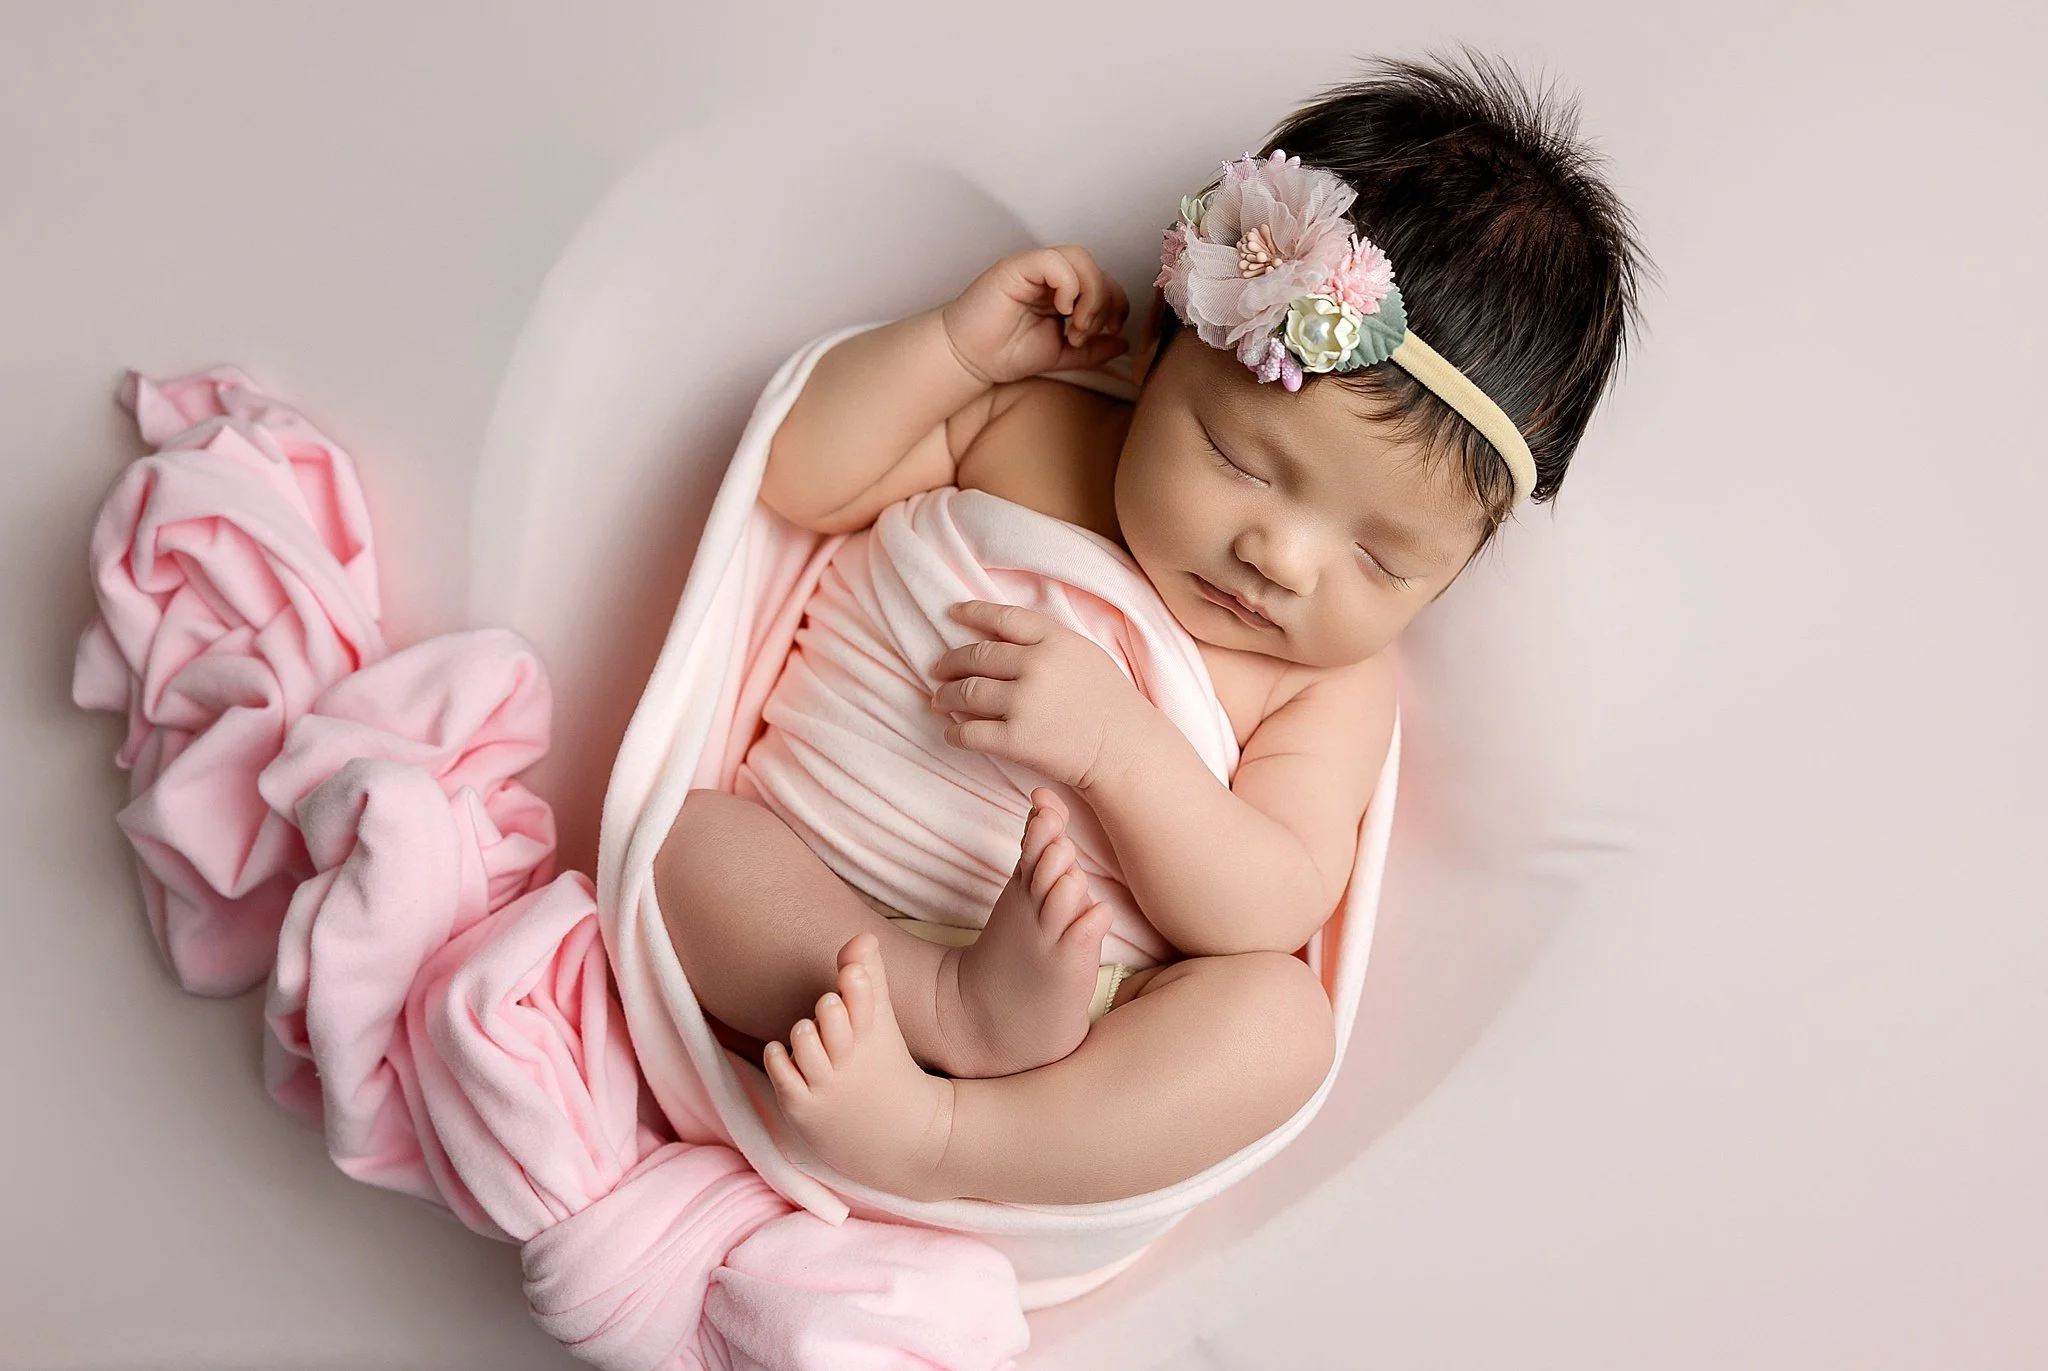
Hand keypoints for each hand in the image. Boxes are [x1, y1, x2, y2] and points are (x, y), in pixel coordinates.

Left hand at [930, 599, 1149, 790]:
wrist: (1125, 749)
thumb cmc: (1108, 702)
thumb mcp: (1083, 654)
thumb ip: (1046, 641)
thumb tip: (997, 637)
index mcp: (1055, 640)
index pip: (1003, 618)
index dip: (973, 613)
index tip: (952, 613)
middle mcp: (1037, 666)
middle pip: (977, 656)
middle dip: (950, 662)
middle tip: (937, 669)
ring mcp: (1024, 703)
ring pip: (967, 692)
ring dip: (946, 695)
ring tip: (939, 699)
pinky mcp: (1017, 740)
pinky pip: (970, 732)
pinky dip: (954, 732)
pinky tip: (951, 732)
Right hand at [940, 246, 1130, 385]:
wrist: (969, 359)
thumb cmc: (1005, 353)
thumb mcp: (1061, 355)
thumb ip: (1092, 349)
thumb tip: (1124, 343)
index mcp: (1060, 290)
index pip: (1104, 281)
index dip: (1115, 304)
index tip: (1108, 331)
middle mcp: (1048, 274)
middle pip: (1096, 267)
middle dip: (1103, 303)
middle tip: (1084, 332)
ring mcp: (1032, 268)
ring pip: (1080, 259)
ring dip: (1090, 294)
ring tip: (1075, 325)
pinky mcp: (1016, 267)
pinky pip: (1055, 262)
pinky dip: (1069, 285)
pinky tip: (1061, 310)